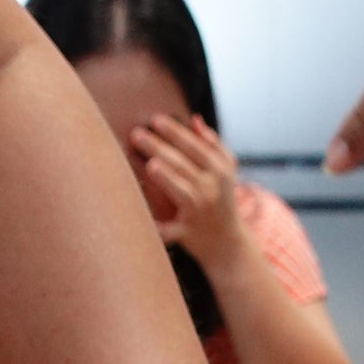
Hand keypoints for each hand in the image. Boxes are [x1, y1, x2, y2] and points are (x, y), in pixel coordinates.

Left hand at [129, 115, 243, 271]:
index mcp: (219, 171)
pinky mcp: (187, 234)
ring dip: (166, 178)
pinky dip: (158, 227)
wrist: (227, 243)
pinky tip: (144, 216)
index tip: (155, 119)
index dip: (175, 132)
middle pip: (182, 165)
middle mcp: (210, 190)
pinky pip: (170, 230)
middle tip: (136, 134)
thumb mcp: (226, 170)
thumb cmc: (221, 200)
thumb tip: (194, 120)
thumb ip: (213, 144)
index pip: (194, 146)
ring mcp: (199, 212)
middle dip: (159, 148)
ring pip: (181, 192)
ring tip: (150, 165)